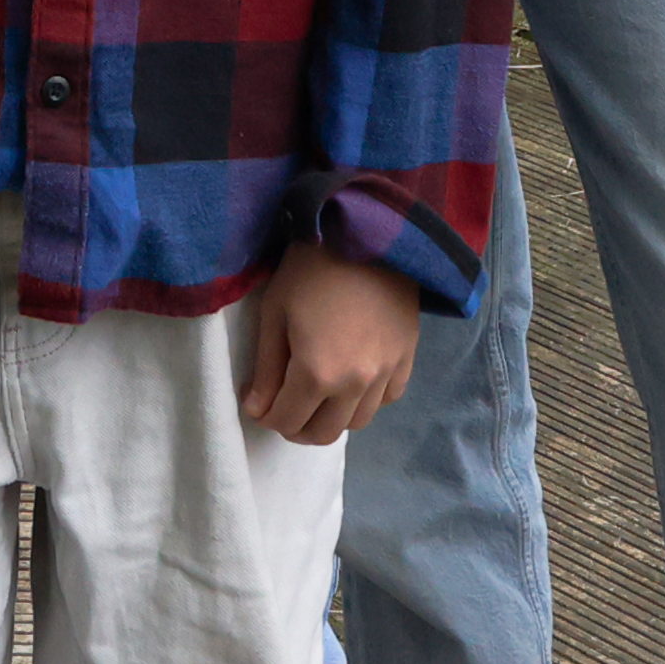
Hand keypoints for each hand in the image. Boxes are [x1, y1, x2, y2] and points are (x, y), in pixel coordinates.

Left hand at [238, 245, 419, 445]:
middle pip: (324, 433)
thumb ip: (266, 368)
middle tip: (285, 404)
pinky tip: (353, 378)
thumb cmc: (310, 268)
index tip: (260, 403)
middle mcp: (356, 384)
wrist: (366, 230)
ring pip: (357, 421)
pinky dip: (367, 399)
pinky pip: (388, 398)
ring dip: (333, 416)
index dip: (268, 417)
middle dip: (298, 426)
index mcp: (317, 373)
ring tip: (318, 393)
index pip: (288, 420)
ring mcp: (386, 373)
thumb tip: (258, 409)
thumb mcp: (276, 313)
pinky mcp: (407, 356)